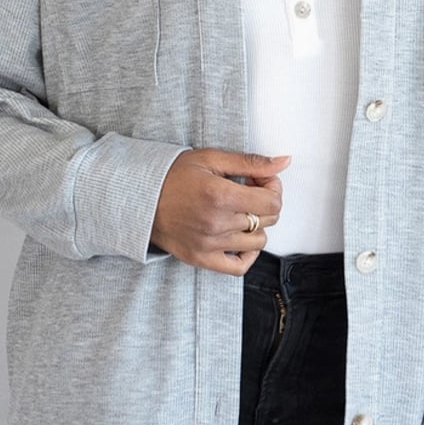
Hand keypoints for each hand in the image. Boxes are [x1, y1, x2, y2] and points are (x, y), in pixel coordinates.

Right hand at [150, 148, 290, 274]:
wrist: (139, 199)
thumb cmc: (172, 176)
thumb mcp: (211, 158)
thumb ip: (250, 162)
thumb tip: (284, 162)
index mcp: (220, 195)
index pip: (272, 201)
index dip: (273, 187)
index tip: (260, 180)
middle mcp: (217, 223)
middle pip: (268, 219)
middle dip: (265, 201)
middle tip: (248, 190)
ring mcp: (210, 245)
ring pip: (258, 241)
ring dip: (256, 225)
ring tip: (240, 211)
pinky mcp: (202, 259)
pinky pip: (240, 266)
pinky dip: (248, 254)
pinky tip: (241, 237)